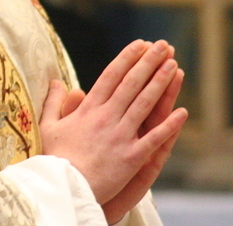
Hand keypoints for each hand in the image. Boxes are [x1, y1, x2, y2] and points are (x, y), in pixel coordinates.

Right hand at [39, 40, 187, 218]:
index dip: (127, 58)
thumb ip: (55, 102)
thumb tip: (56, 81)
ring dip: (160, 83)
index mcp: (88, 109)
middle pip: (131, 84)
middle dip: (149, 62)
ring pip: (144, 104)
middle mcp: (106, 118)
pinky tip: (183, 112)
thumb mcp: (49, 126)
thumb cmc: (54, 159)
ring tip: (173, 65)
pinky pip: (154, 139)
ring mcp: (120, 136)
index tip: (141, 44)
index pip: (111, 76)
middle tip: (164, 46)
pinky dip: (169, 126)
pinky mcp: (131, 157)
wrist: (64, 188)